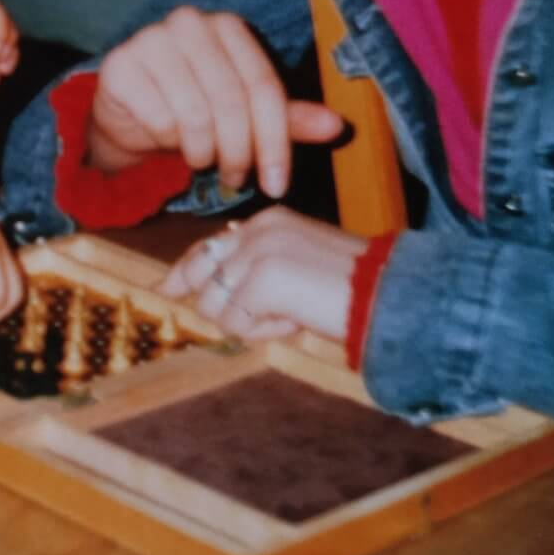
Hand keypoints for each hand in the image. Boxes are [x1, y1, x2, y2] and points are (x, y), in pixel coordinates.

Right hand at [88, 6, 343, 196]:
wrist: (129, 112)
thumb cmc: (194, 108)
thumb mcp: (245, 114)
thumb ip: (287, 118)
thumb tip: (337, 126)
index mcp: (228, 26)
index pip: (263, 86)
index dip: (276, 141)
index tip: (279, 184)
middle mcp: (189, 23)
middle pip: (232, 102)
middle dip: (240, 152)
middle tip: (238, 179)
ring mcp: (150, 40)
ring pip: (195, 114)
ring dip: (204, 153)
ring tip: (204, 161)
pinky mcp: (120, 66)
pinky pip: (159, 119)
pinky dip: (167, 142)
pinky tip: (167, 141)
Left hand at [158, 207, 365, 341]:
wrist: (387, 294)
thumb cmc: (353, 288)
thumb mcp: (298, 265)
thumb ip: (258, 267)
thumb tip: (212, 289)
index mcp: (267, 221)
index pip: (208, 247)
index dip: (185, 272)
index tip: (166, 287)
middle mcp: (256, 230)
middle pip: (201, 278)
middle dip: (219, 307)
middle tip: (262, 316)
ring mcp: (256, 253)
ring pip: (214, 307)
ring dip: (250, 324)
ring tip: (292, 315)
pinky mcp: (260, 280)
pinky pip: (236, 324)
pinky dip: (264, 332)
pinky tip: (295, 321)